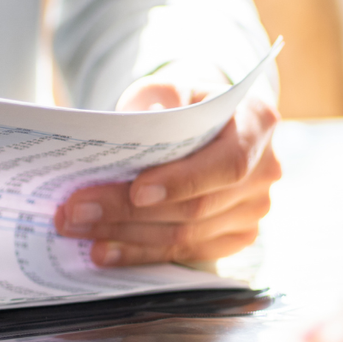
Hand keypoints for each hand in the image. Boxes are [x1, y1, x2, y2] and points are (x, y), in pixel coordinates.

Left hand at [53, 62, 280, 266]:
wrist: (206, 126)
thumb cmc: (184, 104)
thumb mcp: (170, 86)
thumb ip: (157, 98)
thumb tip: (132, 125)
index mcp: (258, 123)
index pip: (227, 163)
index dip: (182, 181)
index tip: (136, 191)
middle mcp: (266, 170)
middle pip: (198, 206)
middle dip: (130, 212)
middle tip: (76, 211)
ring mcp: (255, 209)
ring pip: (188, 237)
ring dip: (126, 236)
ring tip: (77, 229)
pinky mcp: (237, 237)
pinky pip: (187, 255)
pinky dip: (141, 254)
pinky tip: (104, 250)